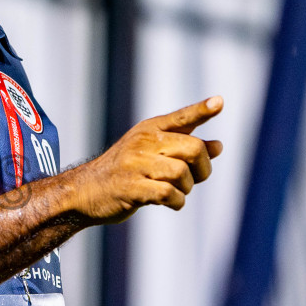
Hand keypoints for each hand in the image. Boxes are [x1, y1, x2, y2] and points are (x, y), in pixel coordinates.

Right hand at [71, 97, 223, 222]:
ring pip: (182, 173)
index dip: (201, 110)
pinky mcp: (131, 187)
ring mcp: (136, 164)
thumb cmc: (125, 171)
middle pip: (193, 149)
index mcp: (150, 129)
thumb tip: (219, 146)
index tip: (220, 102)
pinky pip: (168, 194)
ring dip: (187, 188)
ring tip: (177, 192)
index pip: (181, 117)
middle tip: (195, 179)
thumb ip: (184, 147)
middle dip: (203, 169)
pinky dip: (176, 202)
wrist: (85, 190)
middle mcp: (143, 142)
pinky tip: (170, 202)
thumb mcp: (152, 152)